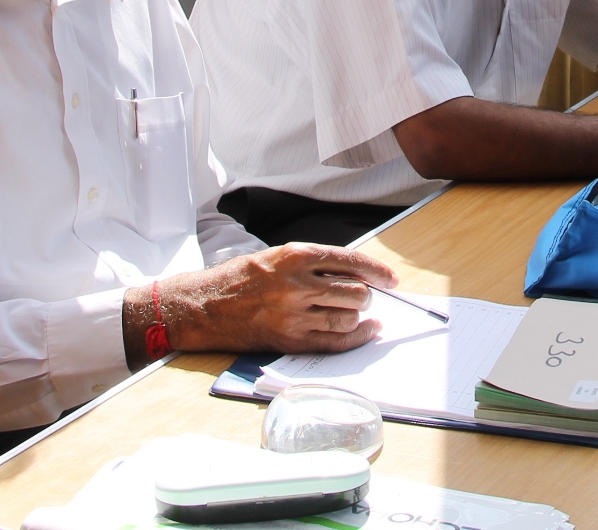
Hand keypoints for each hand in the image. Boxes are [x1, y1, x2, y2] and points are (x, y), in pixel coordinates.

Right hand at [137, 244, 398, 358]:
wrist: (206, 306)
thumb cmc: (241, 279)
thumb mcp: (277, 256)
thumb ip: (314, 263)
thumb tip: (356, 274)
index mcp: (295, 256)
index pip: (351, 261)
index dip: (377, 271)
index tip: (391, 279)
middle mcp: (298, 285)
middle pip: (355, 292)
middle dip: (366, 295)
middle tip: (365, 296)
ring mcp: (294, 315)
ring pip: (348, 317)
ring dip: (359, 315)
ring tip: (356, 312)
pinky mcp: (290, 340)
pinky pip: (335, 342)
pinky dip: (356, 337)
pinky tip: (365, 330)